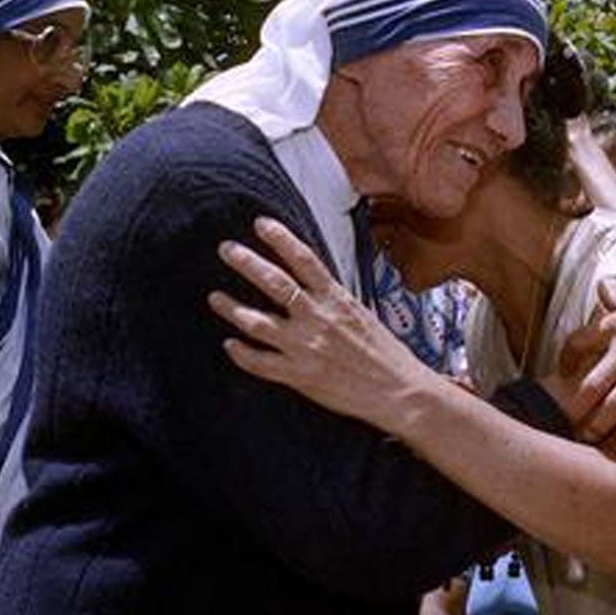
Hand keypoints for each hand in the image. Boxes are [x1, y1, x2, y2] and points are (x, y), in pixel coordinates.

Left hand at [207, 217, 430, 432]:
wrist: (400, 391)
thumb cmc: (386, 355)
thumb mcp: (362, 314)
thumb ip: (333, 300)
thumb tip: (312, 285)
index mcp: (337, 299)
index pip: (305, 259)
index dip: (280, 238)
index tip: (260, 223)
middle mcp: (319, 318)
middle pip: (276, 283)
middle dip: (247, 262)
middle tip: (226, 249)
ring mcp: (306, 347)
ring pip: (258, 322)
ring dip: (233, 308)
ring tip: (215, 297)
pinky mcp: (300, 376)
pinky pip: (261, 363)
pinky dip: (242, 353)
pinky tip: (230, 345)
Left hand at [559, 276, 615, 440]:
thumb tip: (602, 284)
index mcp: (614, 324)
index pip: (576, 343)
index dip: (565, 360)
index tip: (563, 371)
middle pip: (591, 385)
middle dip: (577, 409)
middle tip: (568, 422)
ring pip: (615, 404)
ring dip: (601, 424)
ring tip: (592, 436)